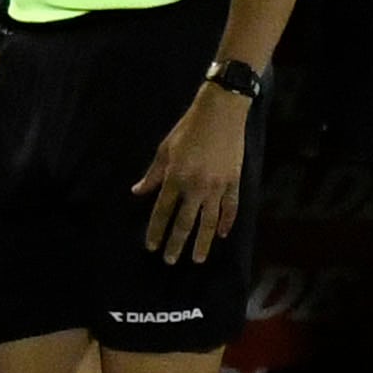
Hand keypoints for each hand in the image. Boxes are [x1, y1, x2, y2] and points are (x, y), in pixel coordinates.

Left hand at [136, 82, 249, 264]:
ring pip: (209, 221)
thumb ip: (153, 174)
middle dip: (176, 244)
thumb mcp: (165, 149)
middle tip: (170, 261)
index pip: (162, 212)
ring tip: (198, 259)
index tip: (152, 246)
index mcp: (175, 178)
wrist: (221, 112)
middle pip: (184, 223)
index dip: (156, 231)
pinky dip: (227, 222)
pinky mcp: (234, 181)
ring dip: (203, 242)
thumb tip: (138, 192)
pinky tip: (222, 234)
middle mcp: (196, 187)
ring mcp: (217, 186)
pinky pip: (231, 207)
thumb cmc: (188, 128)